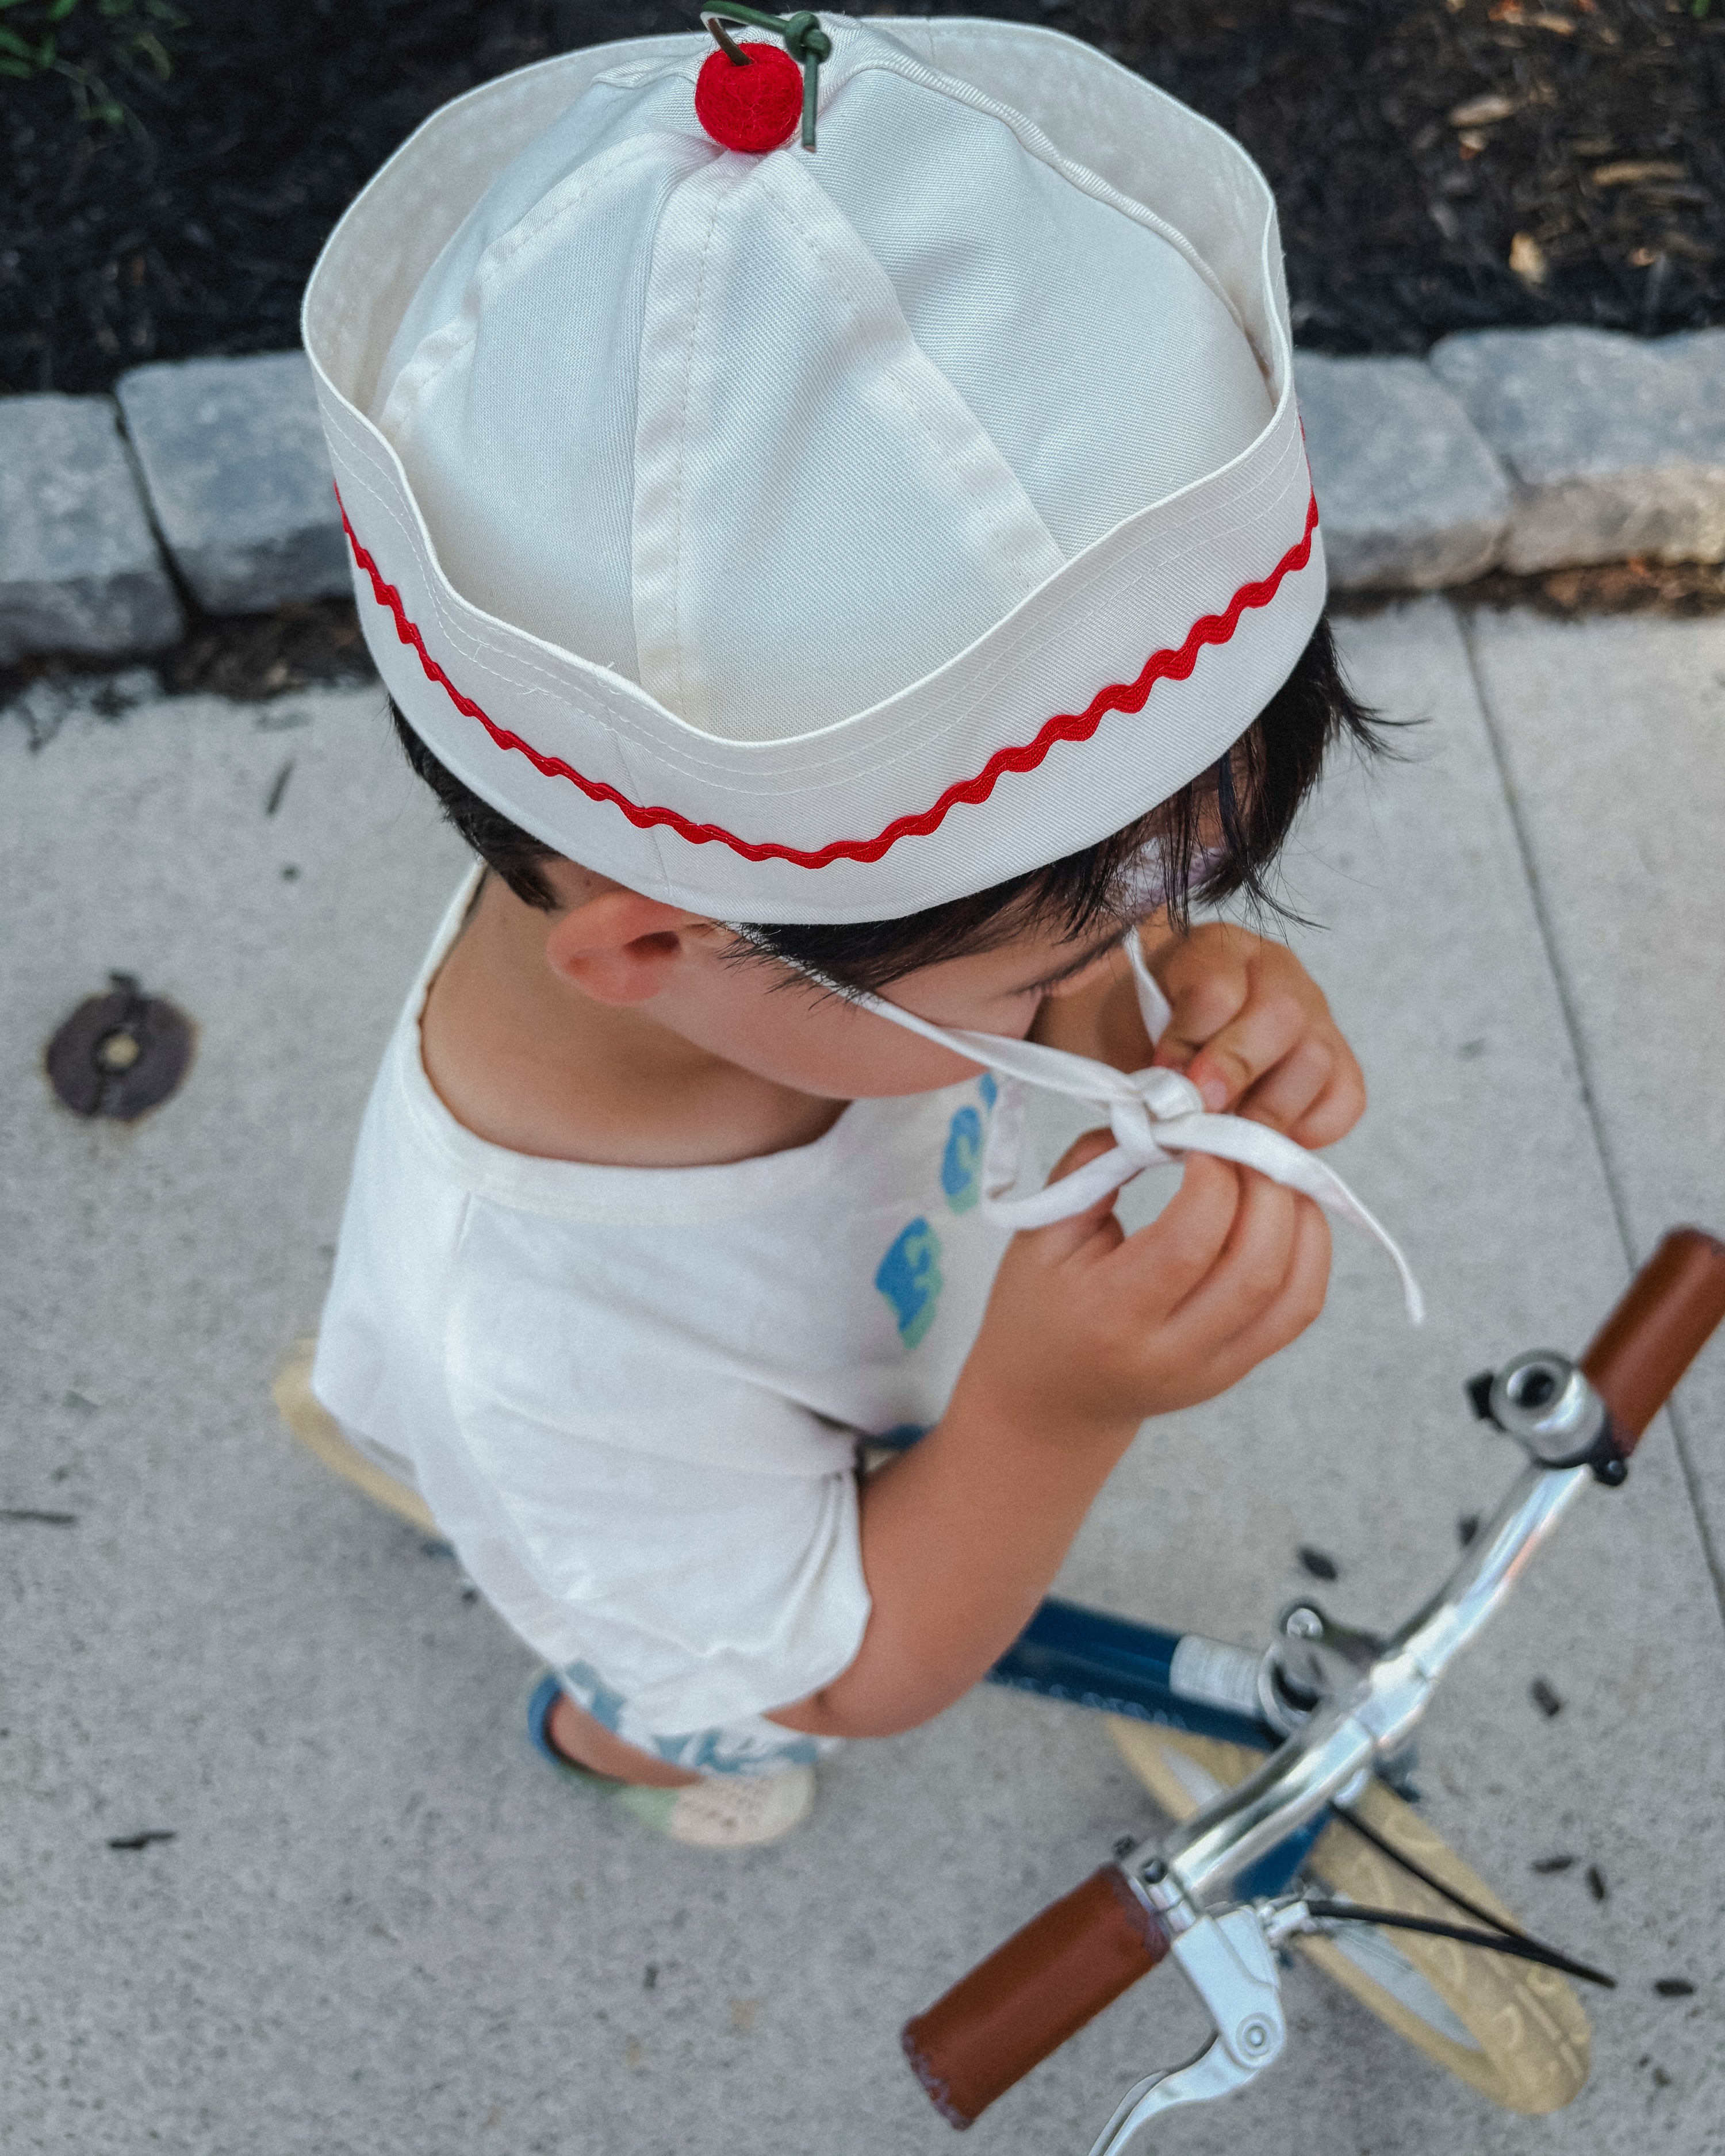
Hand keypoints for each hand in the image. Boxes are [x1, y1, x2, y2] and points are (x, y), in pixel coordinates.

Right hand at [959, 1134, 1331, 1440]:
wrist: (1047, 1403)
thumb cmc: (1036, 1308)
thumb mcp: (1039, 1232)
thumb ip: (1094, 1164)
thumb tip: (1162, 1115)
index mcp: (1109, 1314)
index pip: (1189, 1241)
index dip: (1213, 1175)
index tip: (1202, 1133)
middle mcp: (1169, 1352)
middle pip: (1256, 1267)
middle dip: (1265, 1188)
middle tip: (1245, 1142)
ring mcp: (1212, 1370)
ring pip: (1293, 1292)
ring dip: (1298, 1218)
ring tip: (1269, 1171)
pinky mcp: (1237, 1370)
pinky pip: (1299, 1310)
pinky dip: (1309, 1252)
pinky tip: (1288, 1212)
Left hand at [1144, 924, 1364, 1146]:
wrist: (1156, 1037)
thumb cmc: (1141, 1033)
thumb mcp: (1125, 1035)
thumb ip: (1142, 1066)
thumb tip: (1168, 1116)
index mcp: (1217, 950)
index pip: (1217, 987)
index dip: (1190, 1038)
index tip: (1162, 1074)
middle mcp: (1277, 974)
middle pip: (1281, 1015)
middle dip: (1237, 1070)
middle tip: (1202, 1110)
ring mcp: (1316, 1015)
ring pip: (1318, 1059)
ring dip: (1270, 1111)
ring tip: (1228, 1139)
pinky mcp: (1339, 1060)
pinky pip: (1346, 1098)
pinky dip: (1311, 1129)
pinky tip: (1269, 1139)